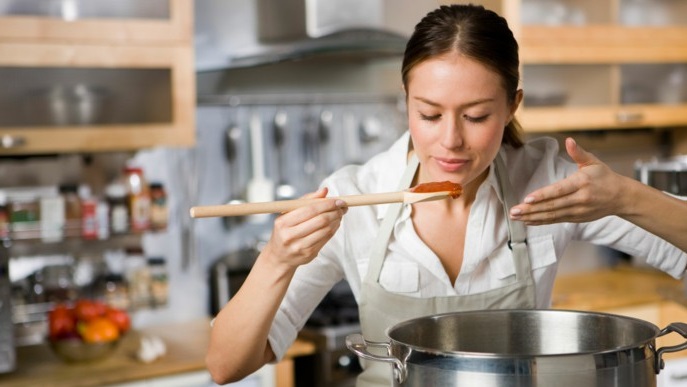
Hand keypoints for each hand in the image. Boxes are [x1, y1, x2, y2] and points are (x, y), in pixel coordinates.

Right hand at [262, 187, 346, 268]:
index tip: (338, 200)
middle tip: (342, 207)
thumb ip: (305, 200)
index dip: (327, 204)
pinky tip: (335, 224)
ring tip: (339, 214)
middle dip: (335, 212)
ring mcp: (300, 246)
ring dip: (336, 220)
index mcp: (283, 222)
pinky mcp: (309, 254)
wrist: (279, 256)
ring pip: (326, 230)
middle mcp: (290, 235)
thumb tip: (324, 190)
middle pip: (321, 220)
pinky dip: (334, 229)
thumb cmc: (285, 230)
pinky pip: (326, 239)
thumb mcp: (288, 213)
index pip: (311, 209)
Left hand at [510, 137, 624, 224]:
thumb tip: (569, 140)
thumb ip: (578, 153)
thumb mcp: (593, 162)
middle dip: (531, 209)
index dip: (543, 195)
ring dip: (532, 217)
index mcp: (582, 183)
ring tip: (516, 217)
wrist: (621, 197)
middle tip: (514, 211)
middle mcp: (579, 199)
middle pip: (552, 205)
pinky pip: (556, 220)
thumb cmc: (605, 177)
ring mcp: (578, 211)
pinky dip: (541, 221)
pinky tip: (528, 221)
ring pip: (552, 215)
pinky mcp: (576, 218)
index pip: (559, 190)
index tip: (527, 198)